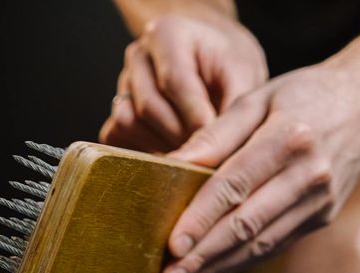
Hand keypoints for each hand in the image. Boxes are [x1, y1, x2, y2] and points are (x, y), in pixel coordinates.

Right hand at [99, 9, 267, 151]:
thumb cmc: (225, 61)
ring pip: (128, 123)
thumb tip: (222, 147)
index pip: (173, 81)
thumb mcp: (243, 72)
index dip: (194, 116)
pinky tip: (169, 150)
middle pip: (148, 107)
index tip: (214, 141)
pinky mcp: (116, 111)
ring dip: (159, 145)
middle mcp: (138, 56)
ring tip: (189, 149)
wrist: (209, 57)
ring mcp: (122, 84)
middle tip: (207, 152)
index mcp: (167, 34)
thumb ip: (234, 105)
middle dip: (179, 136)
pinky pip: (116, 136)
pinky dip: (140, 150)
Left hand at [162, 62, 359, 272]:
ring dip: (219, 268)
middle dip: (205, 255)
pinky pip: (276, 245)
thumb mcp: (257, 99)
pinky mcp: (322, 217)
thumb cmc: (302, 96)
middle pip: (246, 224)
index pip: (234, 186)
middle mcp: (310, 175)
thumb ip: (215, 134)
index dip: (201, 218)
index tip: (174, 244)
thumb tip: (171, 164)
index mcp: (290, 138)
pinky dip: (241, 263)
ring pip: (261, 244)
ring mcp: (320, 201)